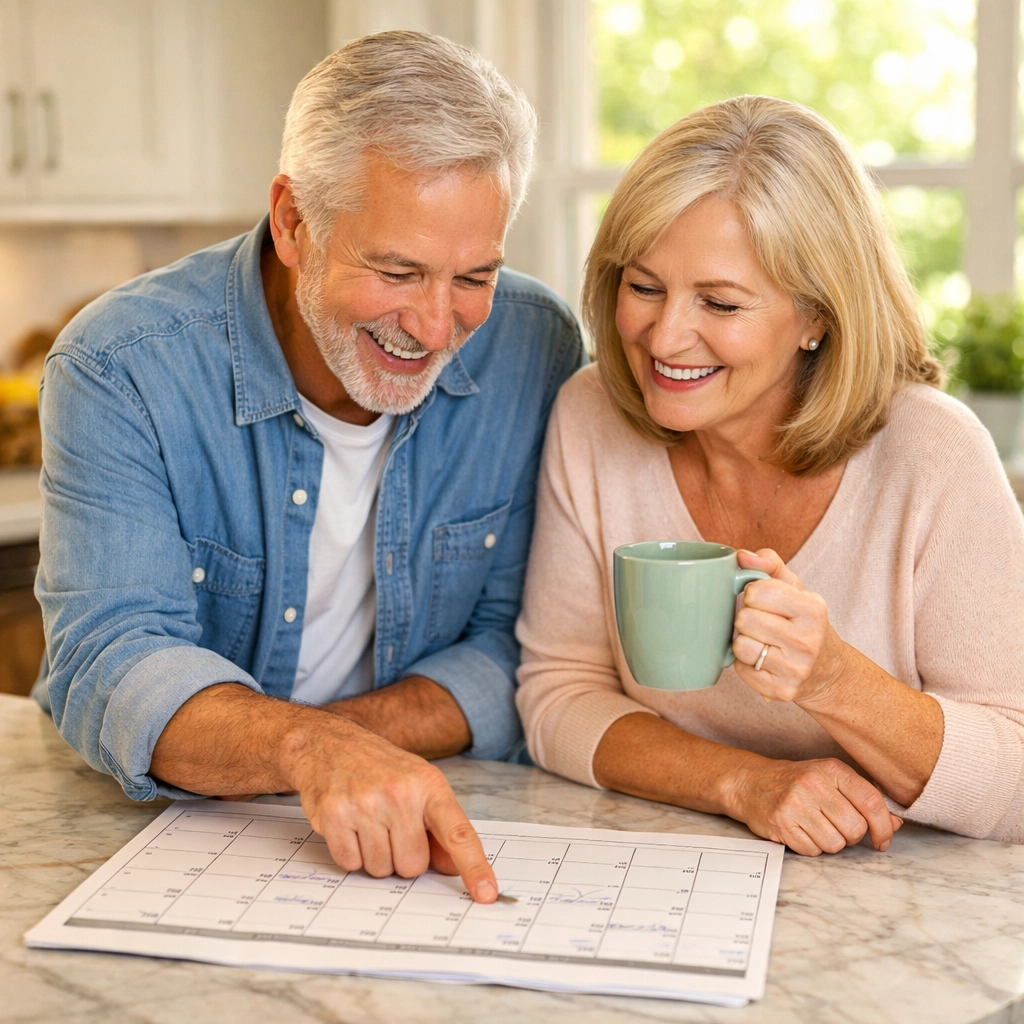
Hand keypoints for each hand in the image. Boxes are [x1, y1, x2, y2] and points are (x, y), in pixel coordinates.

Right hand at [281, 718, 498, 901]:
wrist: (330, 744)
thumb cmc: (380, 768)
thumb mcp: (419, 785)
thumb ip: (440, 827)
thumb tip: (454, 868)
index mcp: (429, 785)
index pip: (458, 833)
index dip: (474, 866)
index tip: (487, 893)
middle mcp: (400, 793)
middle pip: (413, 866)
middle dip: (402, 857)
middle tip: (389, 828)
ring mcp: (365, 804)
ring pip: (380, 870)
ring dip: (374, 856)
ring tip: (367, 822)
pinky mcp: (333, 815)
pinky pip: (350, 864)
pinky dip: (350, 853)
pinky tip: (348, 825)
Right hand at [725, 754, 902, 854]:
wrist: (751, 782)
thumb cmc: (797, 782)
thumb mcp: (830, 780)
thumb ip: (863, 799)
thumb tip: (896, 823)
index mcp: (832, 769)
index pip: (872, 802)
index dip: (883, 827)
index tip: (882, 840)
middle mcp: (813, 784)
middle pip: (855, 829)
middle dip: (851, 836)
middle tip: (837, 827)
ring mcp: (795, 804)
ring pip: (835, 844)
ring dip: (830, 843)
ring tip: (815, 827)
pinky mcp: (781, 824)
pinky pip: (812, 851)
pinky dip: (810, 847)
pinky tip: (801, 832)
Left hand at [731, 548, 844, 705]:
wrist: (828, 670)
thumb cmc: (804, 623)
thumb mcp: (796, 589)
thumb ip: (769, 565)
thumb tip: (742, 556)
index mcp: (812, 609)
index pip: (757, 590)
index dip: (753, 593)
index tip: (764, 601)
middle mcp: (807, 641)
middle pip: (744, 619)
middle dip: (747, 617)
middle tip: (763, 623)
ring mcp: (796, 670)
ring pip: (740, 646)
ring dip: (744, 641)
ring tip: (762, 641)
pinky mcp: (781, 691)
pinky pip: (741, 670)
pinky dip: (746, 664)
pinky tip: (763, 660)